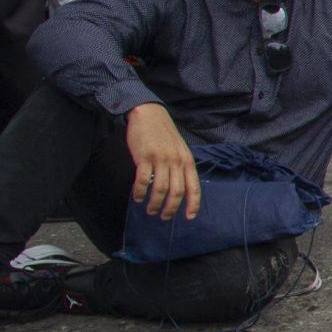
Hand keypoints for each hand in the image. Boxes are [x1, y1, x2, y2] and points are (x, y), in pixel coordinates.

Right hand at [125, 104, 200, 220]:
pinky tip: (137, 197)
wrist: (149, 114)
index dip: (193, 205)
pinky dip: (140, 192)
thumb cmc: (164, 134)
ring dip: (155, 203)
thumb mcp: (180, 150)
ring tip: (150, 210)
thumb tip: (181, 190)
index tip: (189, 217)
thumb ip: (182, 167)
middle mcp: (176, 161)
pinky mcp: (144, 157)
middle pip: (177, 192)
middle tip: (164, 217)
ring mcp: (160, 159)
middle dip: (171, 208)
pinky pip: (143, 180)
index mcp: (187, 161)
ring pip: (160, 189)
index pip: (194, 188)